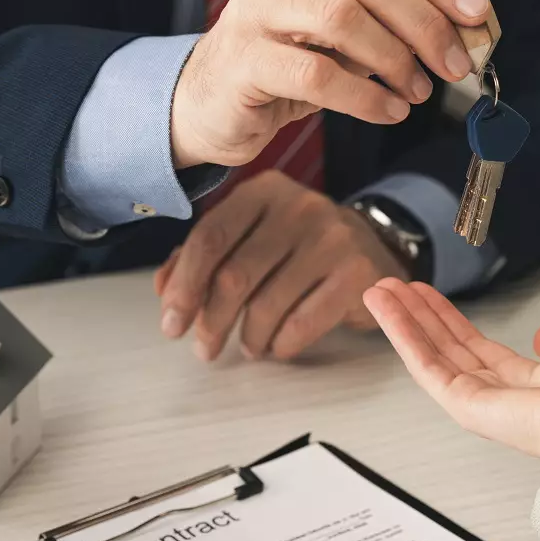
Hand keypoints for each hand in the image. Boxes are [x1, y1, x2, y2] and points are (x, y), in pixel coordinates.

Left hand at [156, 171, 409, 360]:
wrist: (375, 251)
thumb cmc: (301, 248)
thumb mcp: (254, 237)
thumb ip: (206, 256)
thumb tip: (164, 288)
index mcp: (264, 191)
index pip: (210, 237)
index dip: (184, 286)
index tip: (172, 323)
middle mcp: (299, 207)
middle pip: (235, 275)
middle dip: (211, 321)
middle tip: (205, 349)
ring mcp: (332, 238)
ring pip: (267, 304)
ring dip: (250, 337)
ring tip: (250, 346)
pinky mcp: (356, 272)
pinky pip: (303, 322)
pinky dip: (282, 343)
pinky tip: (279, 345)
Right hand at [170, 0, 490, 168]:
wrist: (212, 104)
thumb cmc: (288, 69)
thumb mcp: (345, 41)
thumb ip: (391, 28)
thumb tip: (460, 37)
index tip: (478, 14)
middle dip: (425, 24)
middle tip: (455, 66)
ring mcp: (256, 9)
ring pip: (342, 18)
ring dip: (395, 59)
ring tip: (418, 92)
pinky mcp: (244, 58)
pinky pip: (316, 74)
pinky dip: (363, 96)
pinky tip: (388, 112)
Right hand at [363, 280, 539, 462]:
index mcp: (524, 382)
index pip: (473, 344)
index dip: (447, 317)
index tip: (425, 295)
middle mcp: (496, 393)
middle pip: (444, 346)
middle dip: (415, 315)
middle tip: (391, 289)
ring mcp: (476, 400)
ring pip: (427, 354)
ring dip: (400, 321)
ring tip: (379, 293)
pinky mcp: (463, 405)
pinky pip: (425, 366)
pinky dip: (402, 335)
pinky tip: (387, 311)